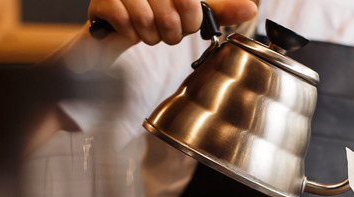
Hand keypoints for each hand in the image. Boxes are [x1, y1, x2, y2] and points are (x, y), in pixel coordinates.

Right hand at [89, 0, 257, 45]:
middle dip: (171, 32)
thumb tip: (251, 9)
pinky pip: (123, 22)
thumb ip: (219, 11)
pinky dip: (130, 35)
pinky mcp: (101, 1)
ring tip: (148, 31)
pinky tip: (130, 30)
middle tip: (165, 31)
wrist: (116, 27)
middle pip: (170, 13)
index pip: (190, 2)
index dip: (191, 19)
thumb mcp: (191, 12)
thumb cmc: (157, 16)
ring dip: (150, 36)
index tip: (185, 22)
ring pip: (146, 19)